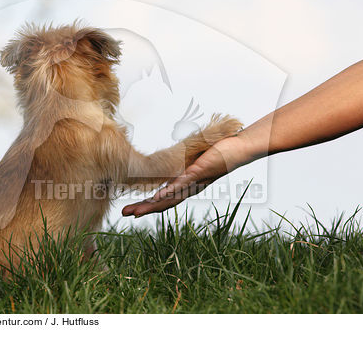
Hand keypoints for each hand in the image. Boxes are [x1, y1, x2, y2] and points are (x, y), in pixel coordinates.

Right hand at [122, 134, 252, 217]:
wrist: (238, 148)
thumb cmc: (219, 152)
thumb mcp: (196, 157)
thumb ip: (185, 159)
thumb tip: (175, 156)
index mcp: (186, 185)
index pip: (164, 199)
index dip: (148, 205)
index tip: (132, 210)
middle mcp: (188, 188)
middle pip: (163, 203)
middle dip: (143, 209)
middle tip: (124, 214)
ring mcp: (192, 182)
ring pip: (169, 198)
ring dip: (151, 205)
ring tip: (135, 211)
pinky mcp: (198, 173)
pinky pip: (180, 185)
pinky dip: (167, 192)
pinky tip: (156, 198)